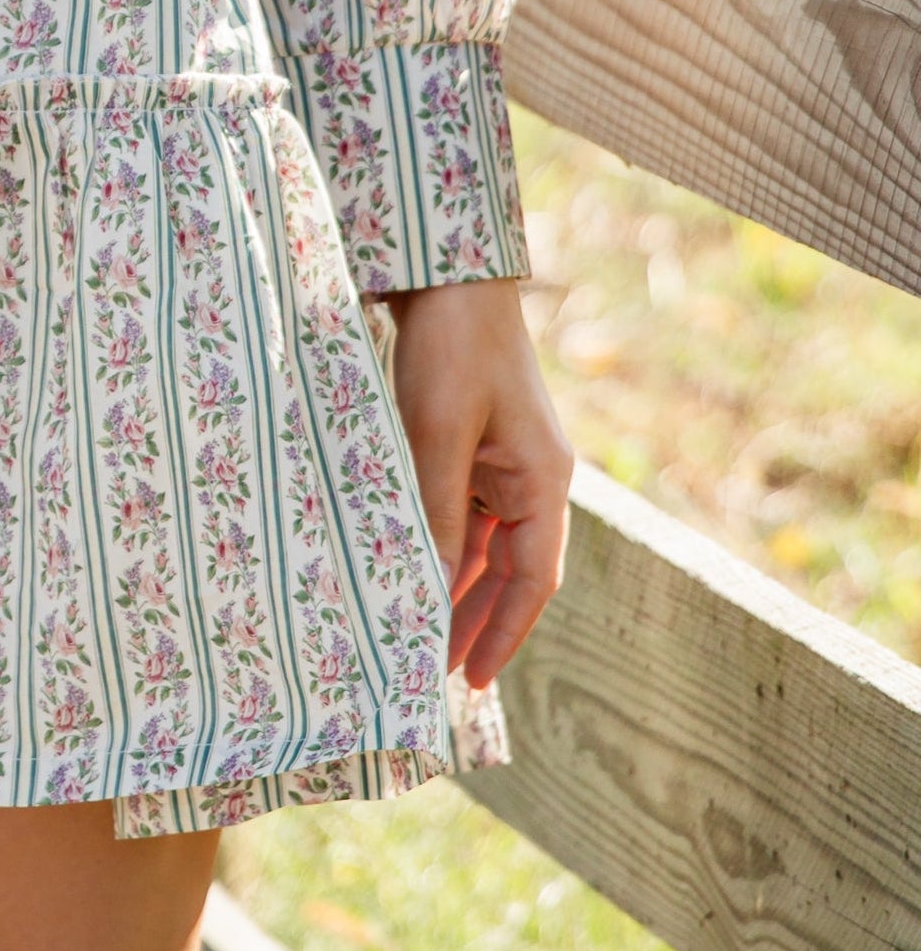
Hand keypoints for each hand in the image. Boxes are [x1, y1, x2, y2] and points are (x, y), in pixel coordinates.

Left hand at [383, 277, 571, 687]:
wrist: (445, 269)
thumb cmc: (452, 345)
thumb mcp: (438, 434)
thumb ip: (435, 511)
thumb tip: (423, 587)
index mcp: (542, 479)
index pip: (531, 580)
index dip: (503, 632)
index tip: (473, 680)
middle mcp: (529, 476)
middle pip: (508, 569)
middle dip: (473, 619)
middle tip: (434, 670)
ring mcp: (500, 458)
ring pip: (480, 543)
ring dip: (451, 585)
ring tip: (414, 632)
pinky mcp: (470, 440)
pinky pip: (459, 508)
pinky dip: (438, 541)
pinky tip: (407, 567)